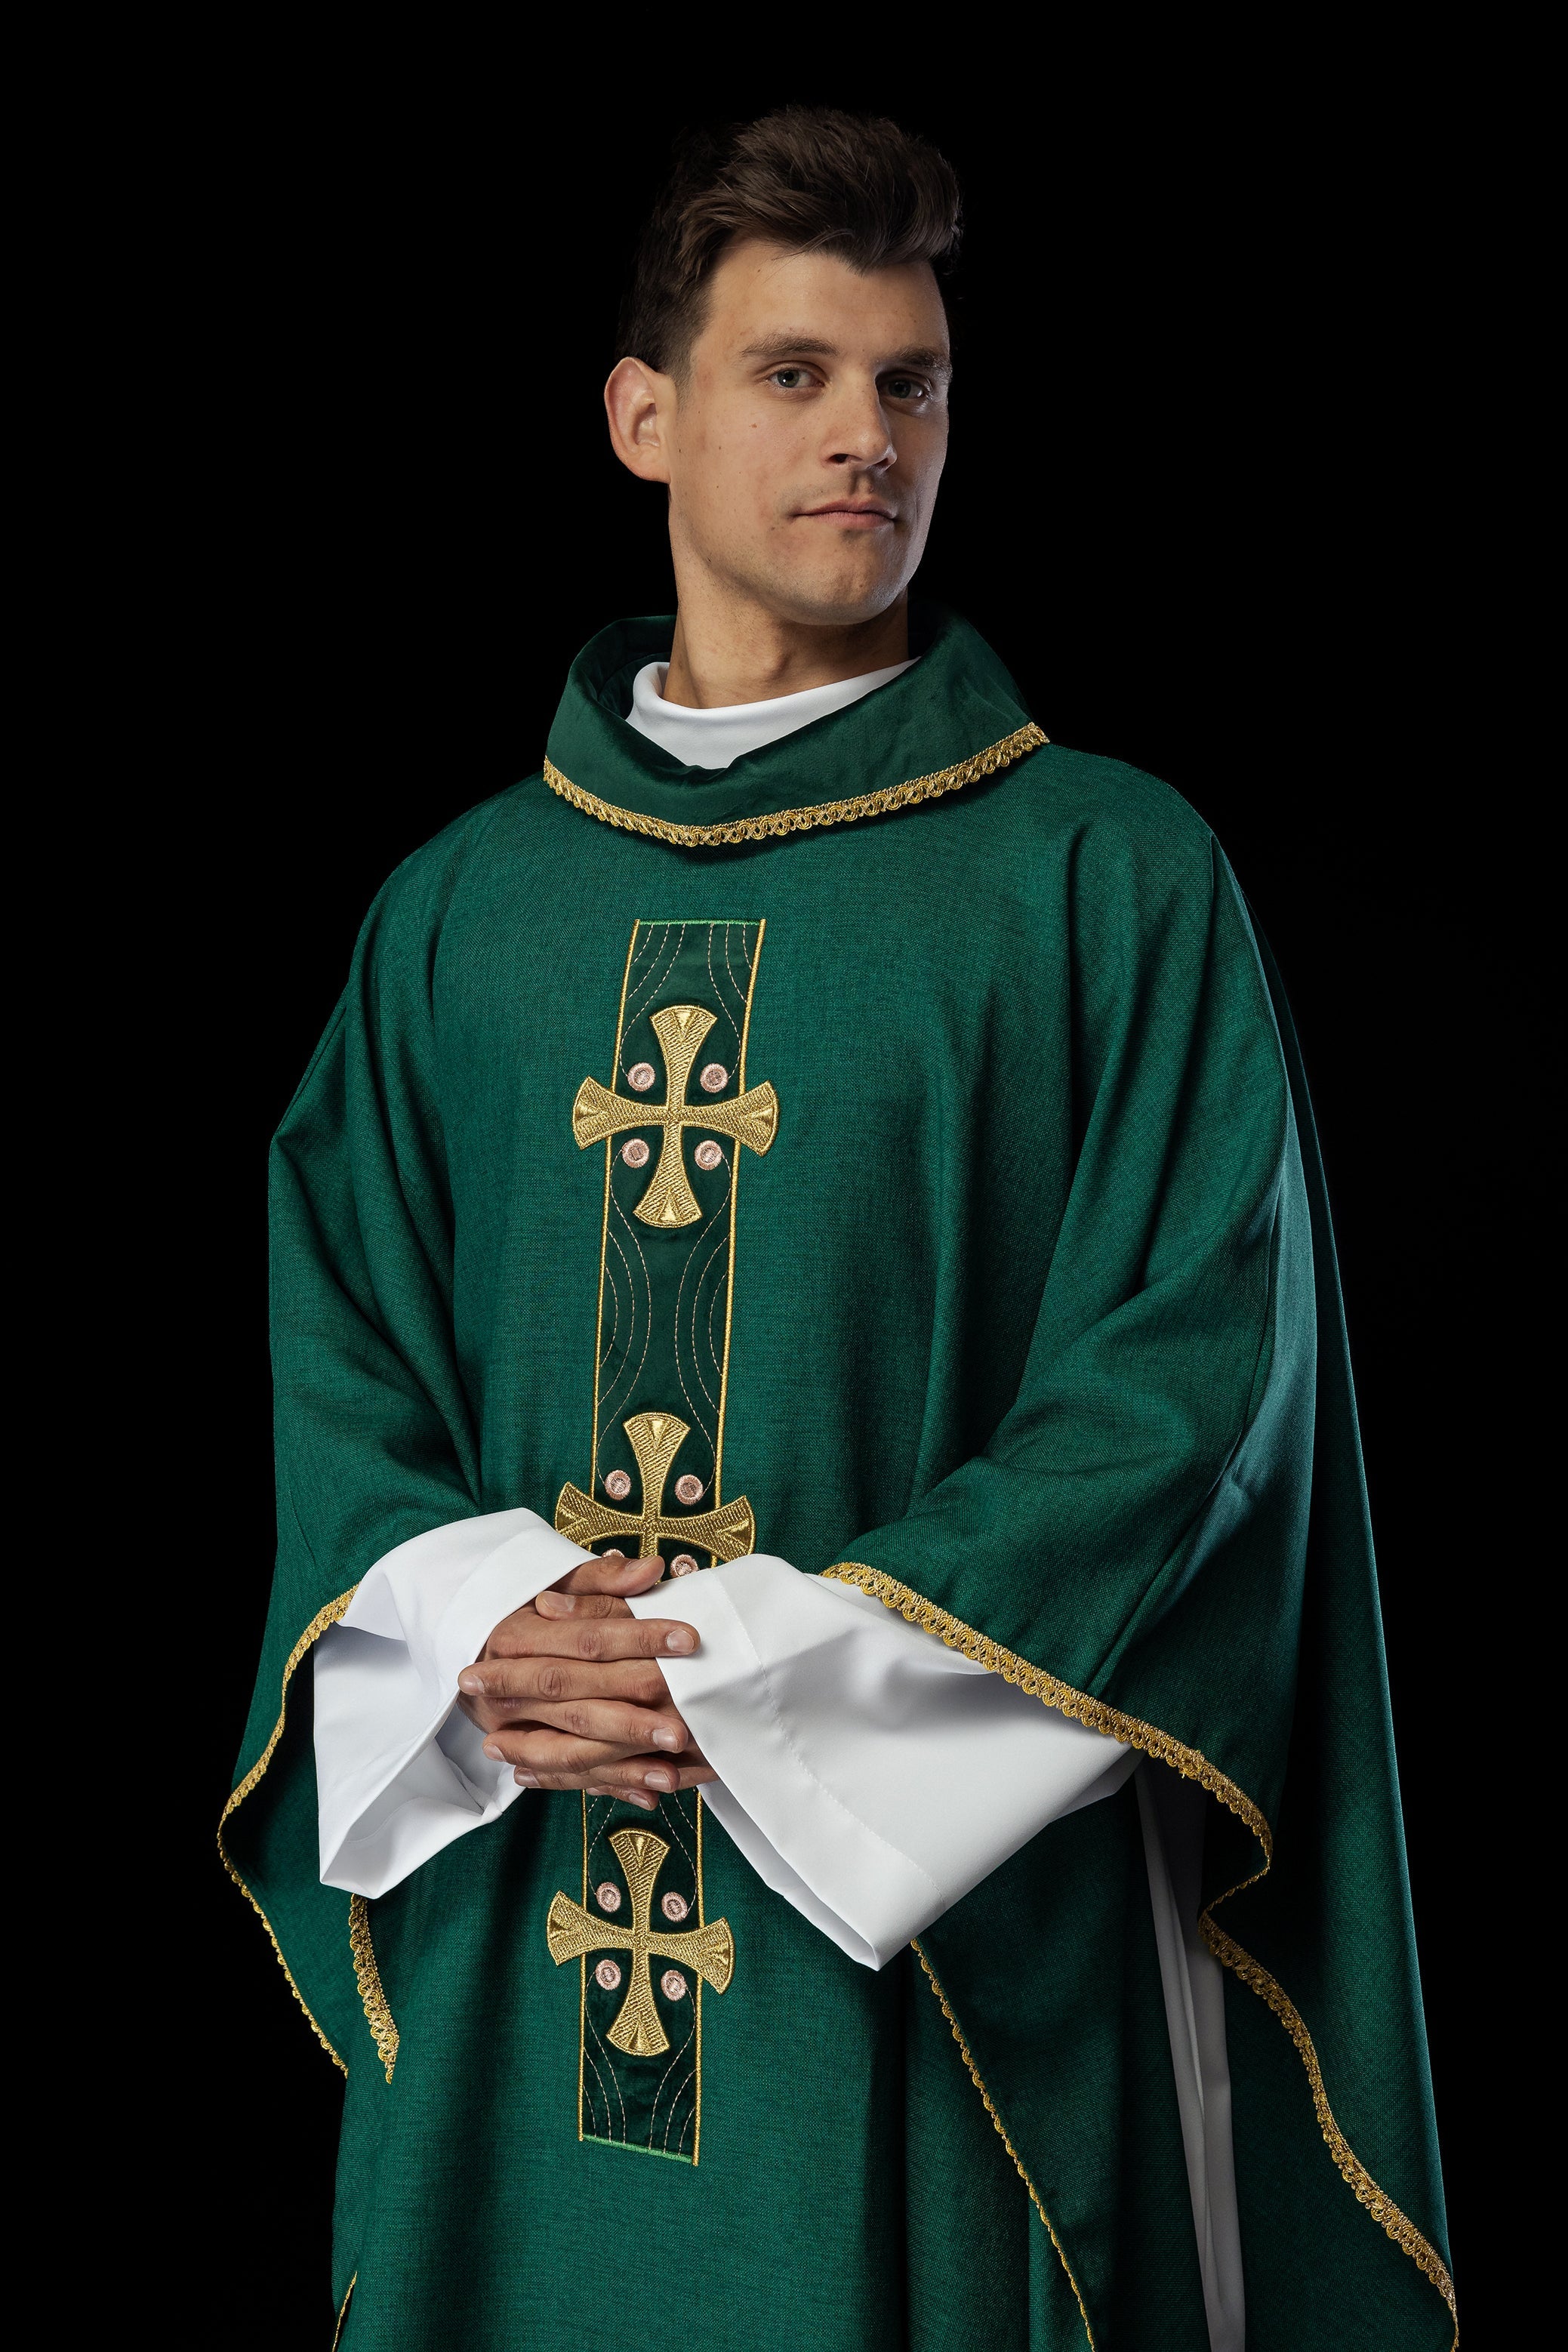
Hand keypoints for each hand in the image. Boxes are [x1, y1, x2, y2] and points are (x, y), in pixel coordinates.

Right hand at [456, 1552, 716, 1811]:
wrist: (474, 1654)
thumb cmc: (530, 1613)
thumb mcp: (558, 1584)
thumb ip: (604, 1579)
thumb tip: (651, 1570)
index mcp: (519, 1635)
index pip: (587, 1638)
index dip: (638, 1638)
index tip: (687, 1639)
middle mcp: (512, 1685)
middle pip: (578, 1699)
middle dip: (632, 1715)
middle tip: (682, 1725)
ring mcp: (514, 1726)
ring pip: (571, 1747)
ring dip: (623, 1761)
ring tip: (673, 1767)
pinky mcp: (525, 1752)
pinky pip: (570, 1776)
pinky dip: (611, 1785)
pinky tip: (652, 1792)